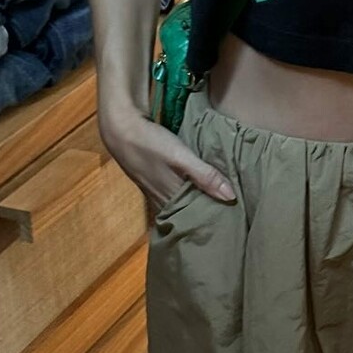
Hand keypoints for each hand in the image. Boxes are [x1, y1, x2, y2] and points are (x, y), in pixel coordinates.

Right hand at [100, 104, 235, 213]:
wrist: (120, 128)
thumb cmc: (151, 143)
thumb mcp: (181, 157)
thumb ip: (205, 176)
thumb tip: (231, 197)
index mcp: (171, 199)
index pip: (196, 220)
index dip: (213, 222)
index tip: (232, 224)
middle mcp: (162, 200)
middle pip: (188, 214)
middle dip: (206, 216)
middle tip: (230, 218)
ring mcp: (155, 192)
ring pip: (181, 205)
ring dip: (197, 205)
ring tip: (219, 206)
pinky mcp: (153, 182)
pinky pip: (174, 196)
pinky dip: (187, 196)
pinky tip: (197, 191)